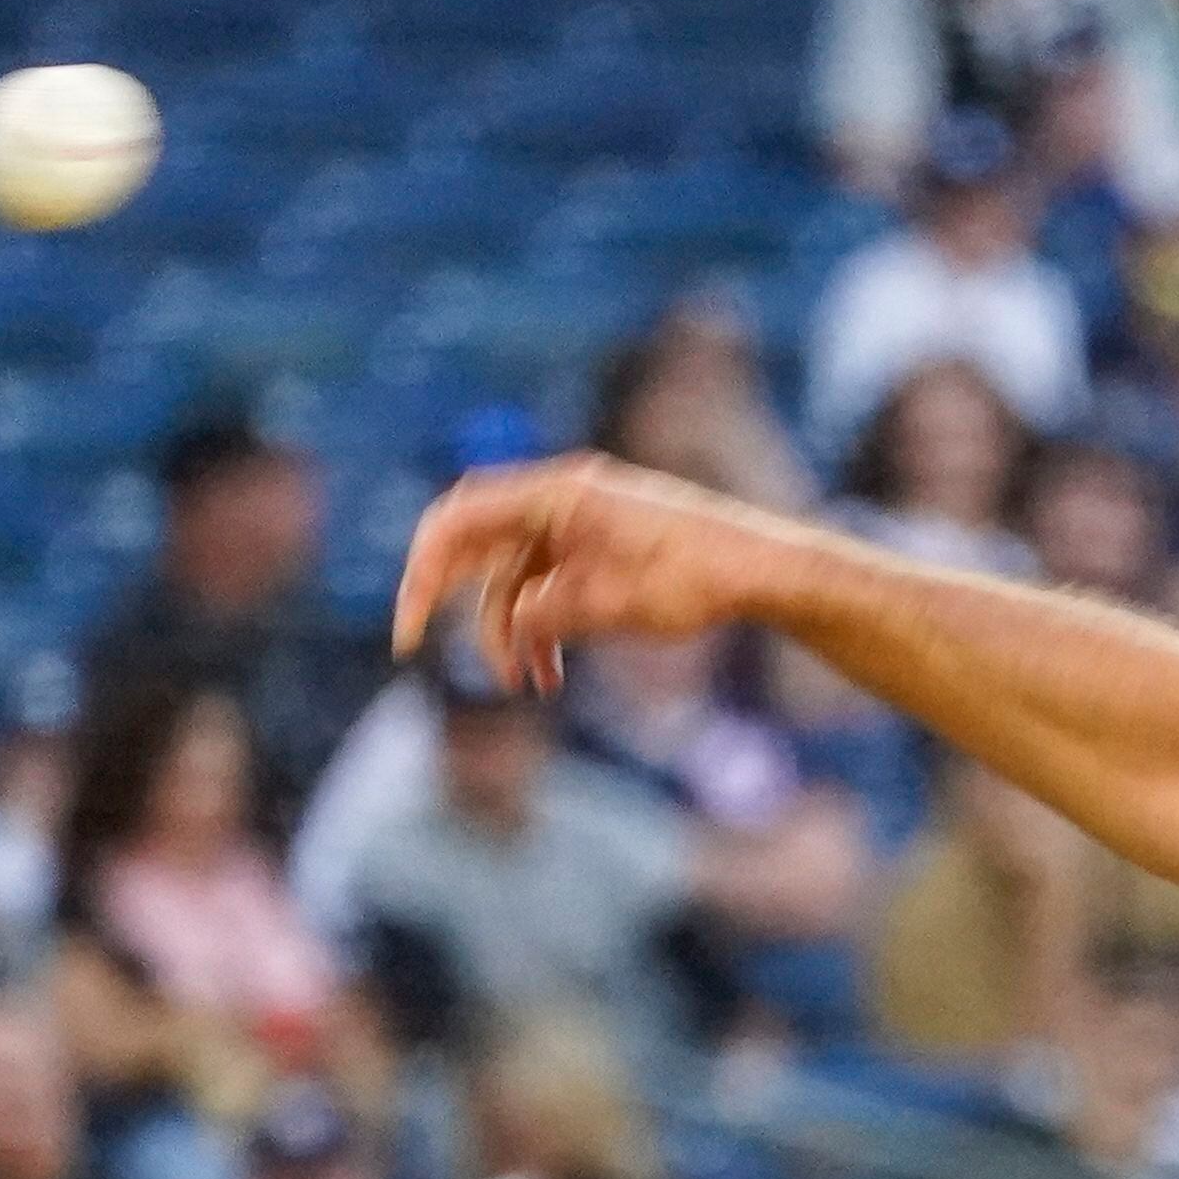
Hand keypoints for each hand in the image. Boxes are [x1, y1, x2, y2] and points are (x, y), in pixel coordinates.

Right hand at [392, 455, 789, 693]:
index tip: (411, 630)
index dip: (423, 573)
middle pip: (480, 548)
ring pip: (517, 577)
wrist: (767, 570)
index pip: (460, 521)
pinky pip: (550, 585)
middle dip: (462, 607)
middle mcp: (564, 499)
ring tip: (531, 685)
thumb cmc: (702, 579)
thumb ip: (554, 611)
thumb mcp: (619, 605)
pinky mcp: (600, 549)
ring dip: (513, 631)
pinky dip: (545, 626)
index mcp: (561, 494)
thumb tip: (513, 624)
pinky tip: (552, 675)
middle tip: (426, 650)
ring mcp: (581, 523)